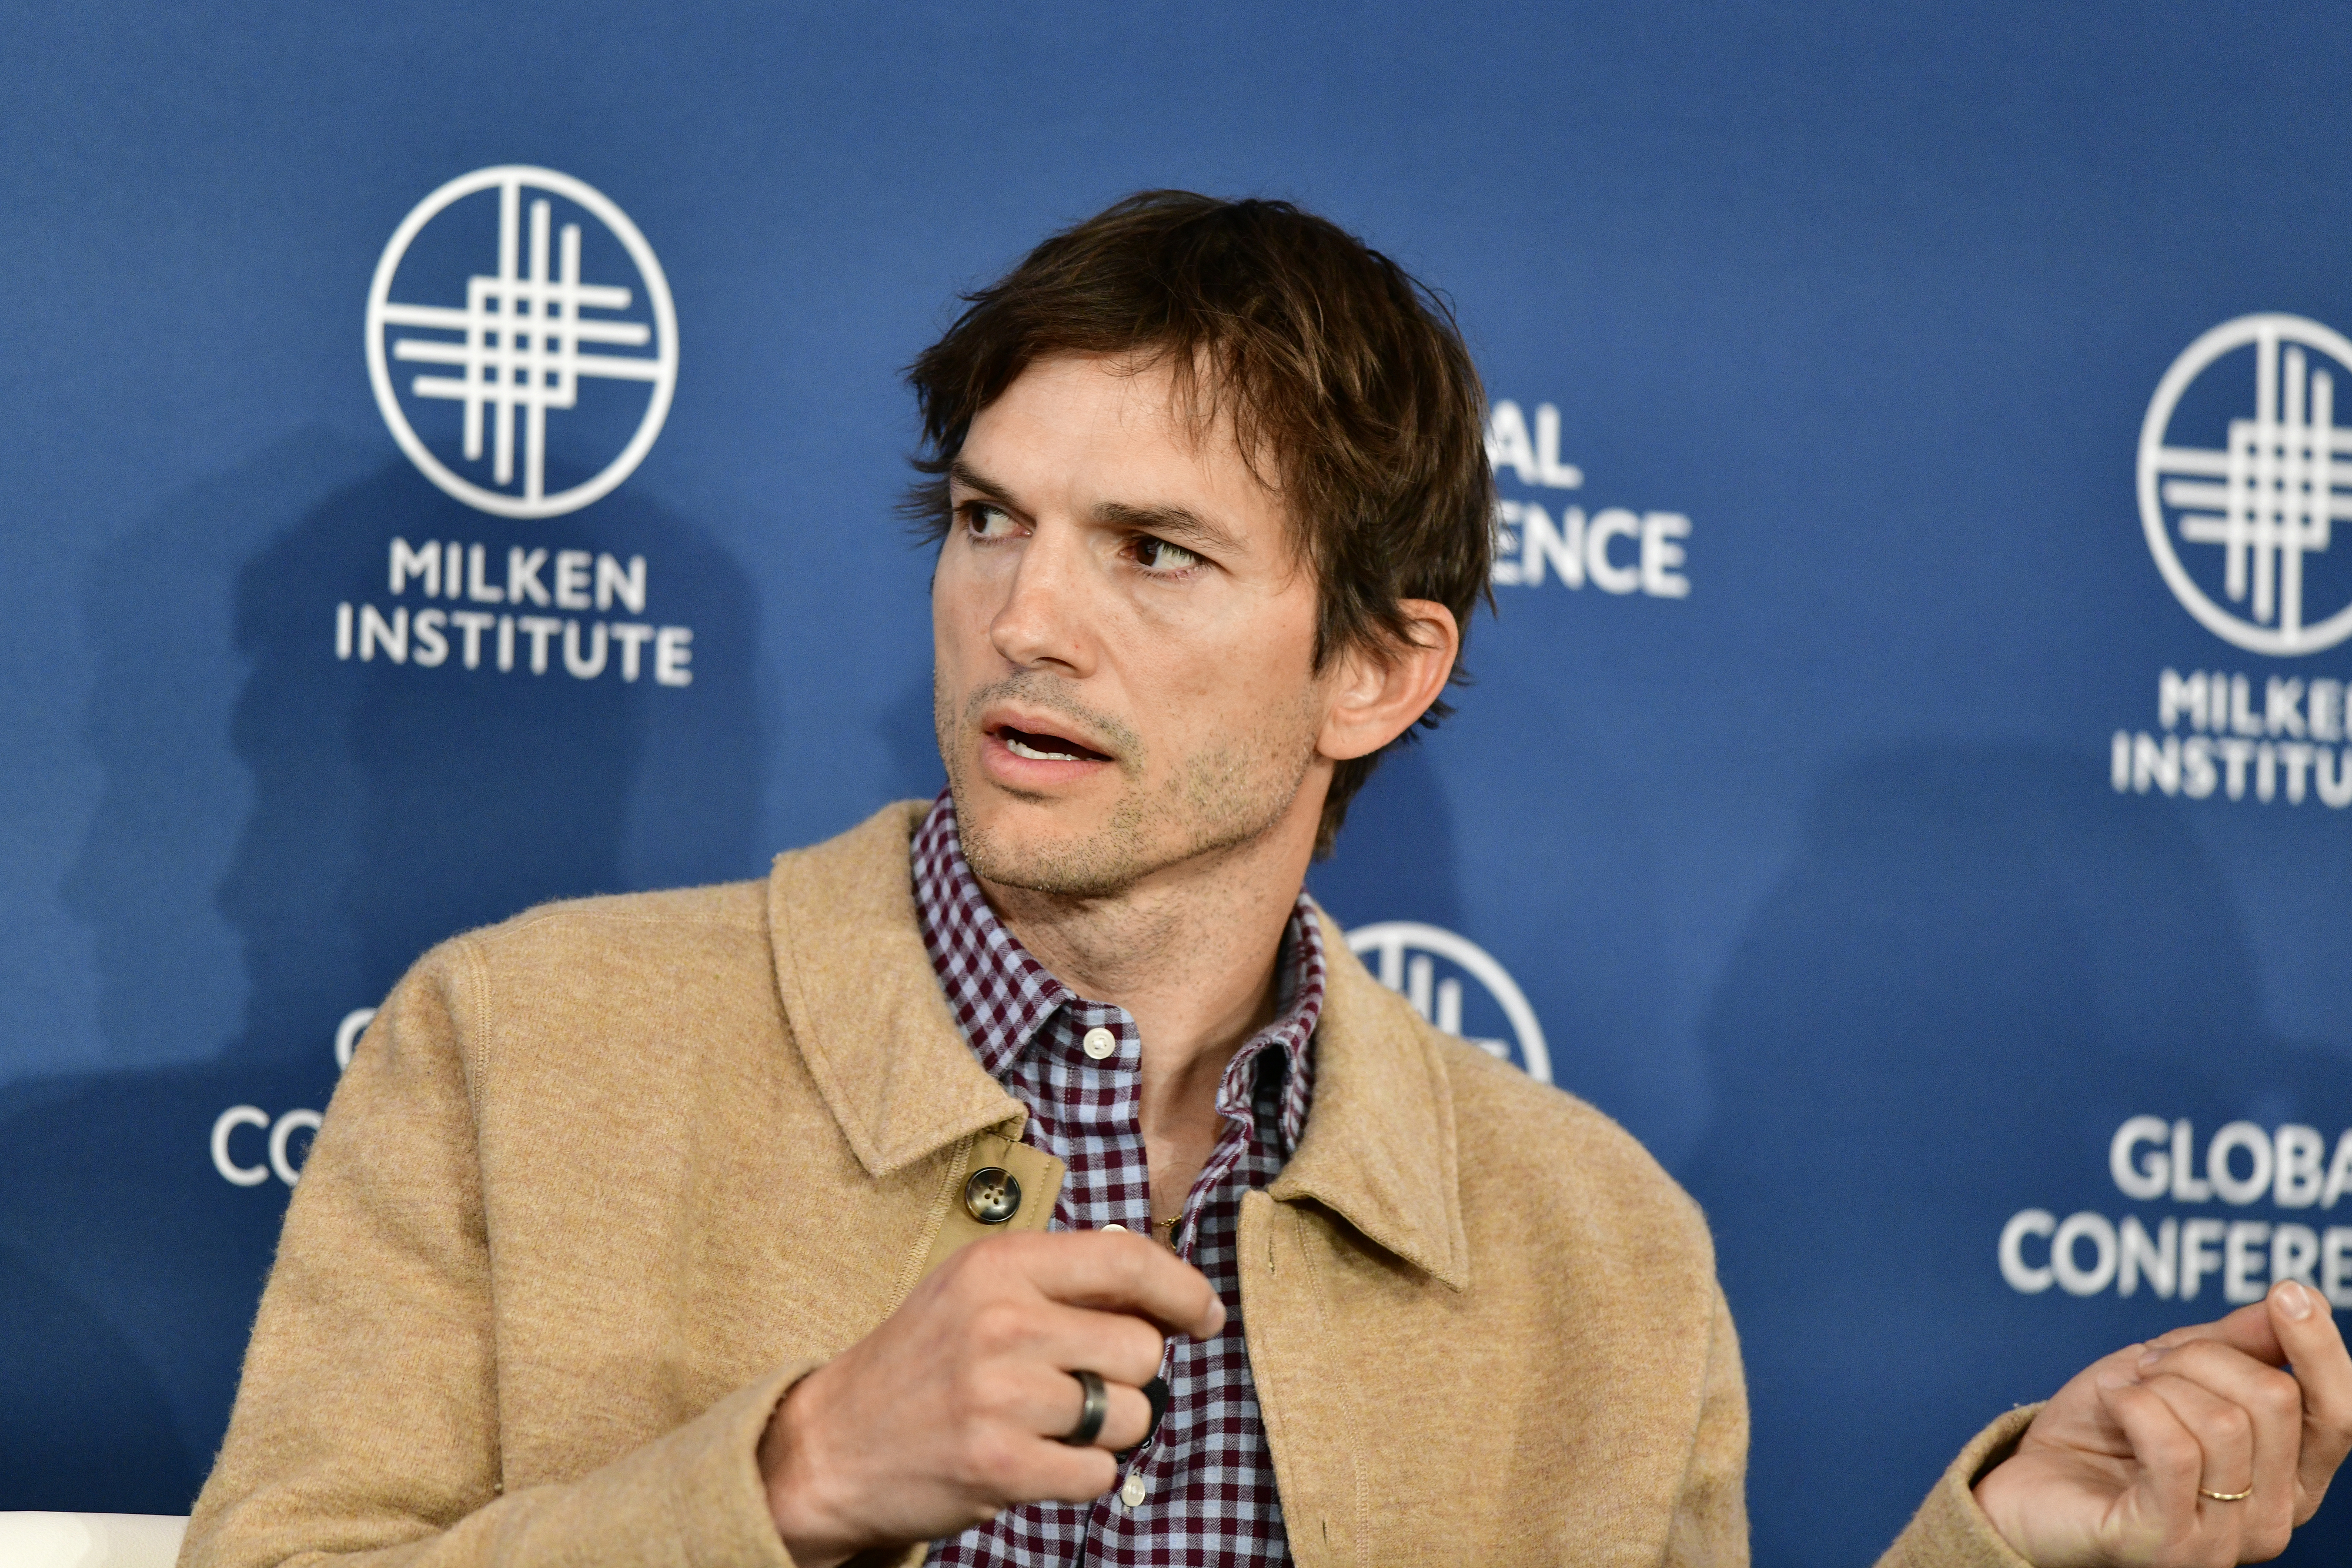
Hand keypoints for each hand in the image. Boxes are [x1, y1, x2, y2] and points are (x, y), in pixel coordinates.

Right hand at [756, 1229, 1223, 1567]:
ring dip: (1107, 1429)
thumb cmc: (922, 1363)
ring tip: (1047, 1423)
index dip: (1184, 1288)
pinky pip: (1099, 1473)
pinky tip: (1035, 1459)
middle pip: (1142, 1349)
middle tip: (1080, 1384)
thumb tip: (1166, 1294)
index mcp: (1001, 1263)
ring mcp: (1001, 1395)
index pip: (1128, 1260)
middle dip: (1128, 1374)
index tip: (1205, 1315)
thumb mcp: (977, 1289)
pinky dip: (1080, 1474)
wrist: (832, 1446)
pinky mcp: (1001, 1465)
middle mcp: (1003, 1321)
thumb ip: (1062, 1281)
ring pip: (1129, 1415)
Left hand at [1974, 1280, 2351, 1565]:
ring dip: (2158, 1383)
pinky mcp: (2167, 1547)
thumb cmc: (2102, 1432)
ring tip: (2124, 1393)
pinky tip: (2111, 1406)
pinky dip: (2133, 1405)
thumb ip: (2237, 1343)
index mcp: (2288, 1478)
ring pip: (2223, 1421)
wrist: (2027, 1485)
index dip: (2321, 1348)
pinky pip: (2174, 1450)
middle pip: (2274, 1398)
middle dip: (2199, 1356)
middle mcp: (2272, 1519)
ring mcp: (2223, 1541)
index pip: (2339, 1414)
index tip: (2289, 1293)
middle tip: (2148, 1367)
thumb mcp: (2170, 1370)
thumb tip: (2298, 1297)